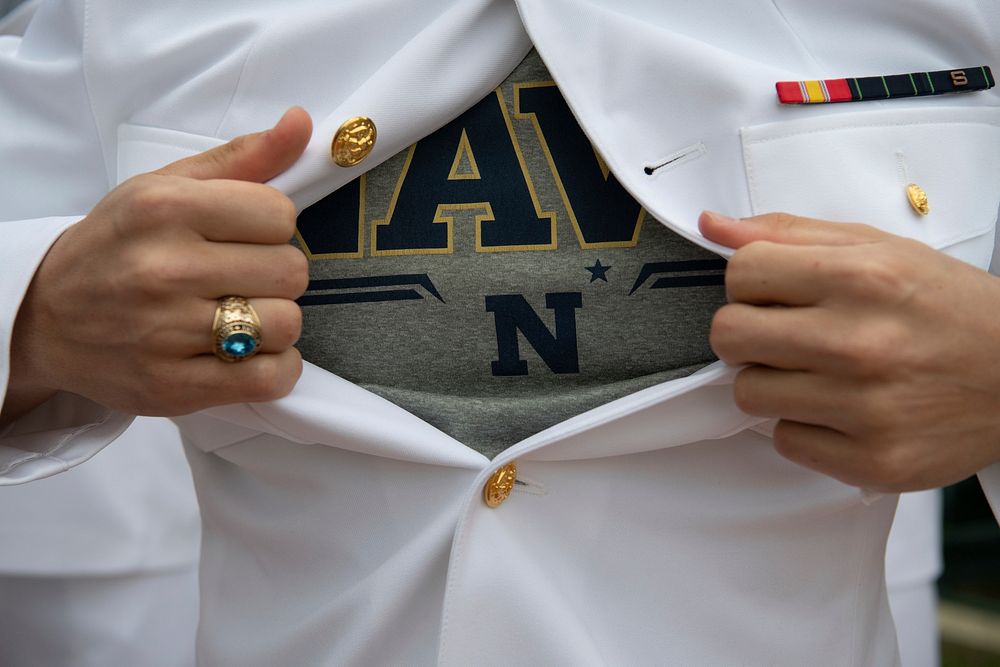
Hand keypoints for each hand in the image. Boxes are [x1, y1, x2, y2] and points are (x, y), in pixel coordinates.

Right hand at [2, 107, 312, 420]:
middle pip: (292, 271)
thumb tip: (302, 122)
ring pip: (287, 325)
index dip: (273, 227)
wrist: (43, 318)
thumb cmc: (117, 246)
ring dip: (276, 323)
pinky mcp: (173, 388)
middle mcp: (164, 269)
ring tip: (244, 317)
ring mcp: (166, 333)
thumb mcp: (167, 187)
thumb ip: (242, 159)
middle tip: (244, 278)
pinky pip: (269, 380)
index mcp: (165, 209)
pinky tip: (253, 355)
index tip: (247, 236)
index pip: (280, 214)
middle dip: (277, 274)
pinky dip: (277, 370)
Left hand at [701, 210, 999, 491]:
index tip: (775, 292)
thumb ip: (790, 235)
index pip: (740, 274)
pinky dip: (804, 426)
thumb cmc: (949, 308)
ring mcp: (866, 408)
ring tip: (818, 372)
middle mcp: (860, 343)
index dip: (750, 282)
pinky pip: (785, 442)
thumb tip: (713, 225)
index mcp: (861, 278)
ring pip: (748, 394)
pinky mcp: (873, 460)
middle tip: (784, 334)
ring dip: (772, 382)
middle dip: (747, 332)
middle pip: (728, 336)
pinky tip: (840, 409)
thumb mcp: (879, 250)